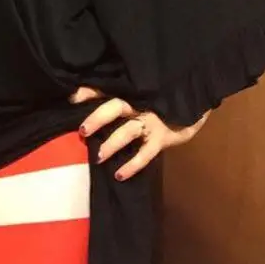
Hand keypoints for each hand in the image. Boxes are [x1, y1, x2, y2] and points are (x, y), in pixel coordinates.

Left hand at [70, 87, 208, 180]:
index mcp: (129, 92)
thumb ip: (107, 95)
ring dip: (113, 144)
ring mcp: (152, 121)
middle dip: (98, 118)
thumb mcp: (134, 95)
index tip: (73, 98)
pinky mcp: (162, 138)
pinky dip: (132, 165)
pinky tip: (119, 175)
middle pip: (115, 107)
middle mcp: (139, 104)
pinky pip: (146, 153)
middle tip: (83, 130)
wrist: (191, 107)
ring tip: (98, 156)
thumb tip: (73, 97)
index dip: (89, 92)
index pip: (105, 88)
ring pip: (129, 131)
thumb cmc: (153, 101)